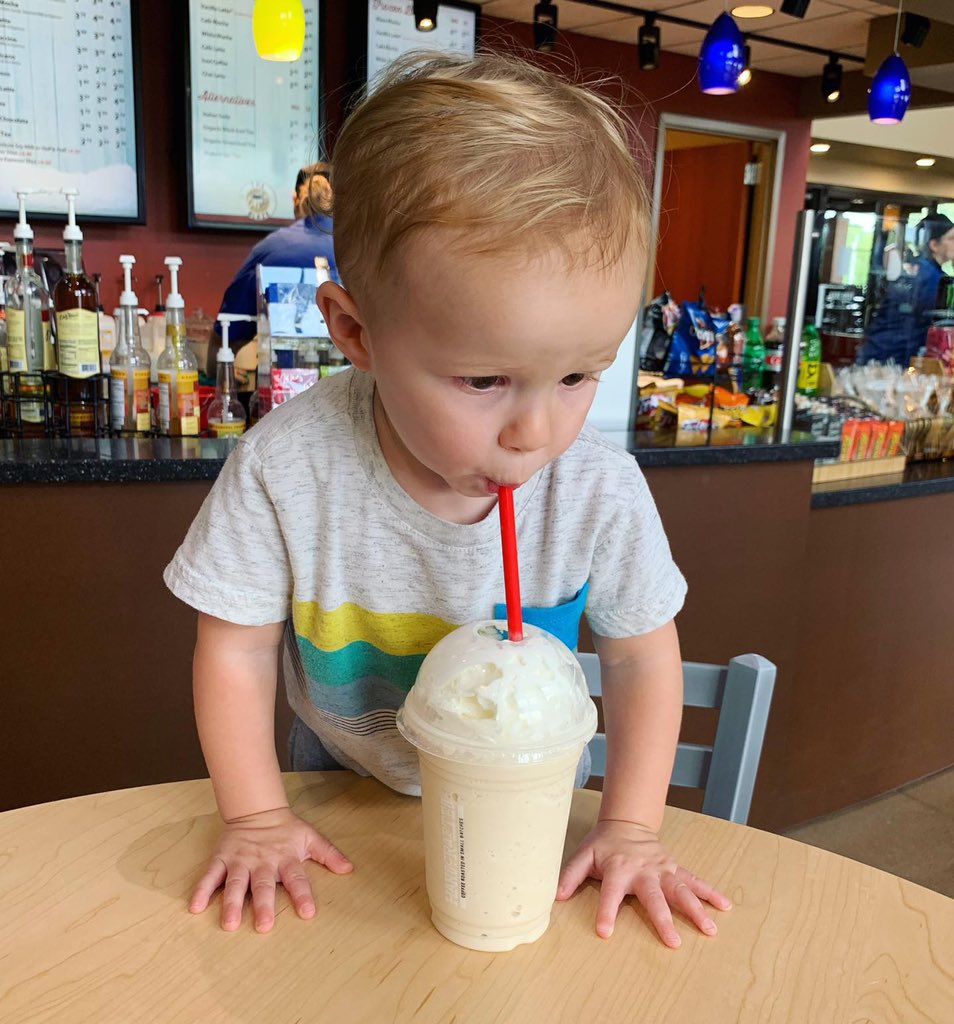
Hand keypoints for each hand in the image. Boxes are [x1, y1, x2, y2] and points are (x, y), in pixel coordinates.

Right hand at [189, 806, 352, 931]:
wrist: (257, 808)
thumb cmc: (286, 829)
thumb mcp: (310, 837)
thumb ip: (328, 854)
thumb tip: (349, 869)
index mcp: (286, 857)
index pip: (297, 877)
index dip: (302, 894)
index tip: (308, 913)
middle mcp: (263, 861)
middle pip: (264, 885)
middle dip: (264, 905)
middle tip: (265, 926)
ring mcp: (240, 860)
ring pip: (236, 883)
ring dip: (232, 903)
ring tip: (230, 923)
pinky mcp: (222, 858)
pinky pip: (210, 875)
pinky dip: (202, 890)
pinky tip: (196, 906)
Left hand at [556, 818, 730, 947]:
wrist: (627, 822)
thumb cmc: (603, 844)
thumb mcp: (582, 855)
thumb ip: (569, 874)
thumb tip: (556, 896)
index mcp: (618, 868)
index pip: (611, 892)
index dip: (606, 911)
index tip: (604, 931)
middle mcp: (643, 870)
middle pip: (654, 896)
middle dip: (663, 918)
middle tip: (672, 942)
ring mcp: (662, 869)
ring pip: (681, 890)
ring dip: (695, 909)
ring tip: (709, 929)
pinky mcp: (674, 868)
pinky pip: (694, 880)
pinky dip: (710, 892)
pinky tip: (724, 906)